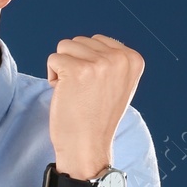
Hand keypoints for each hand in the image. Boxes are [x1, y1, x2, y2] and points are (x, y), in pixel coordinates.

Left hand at [45, 34, 143, 175]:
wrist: (88, 146)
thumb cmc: (97, 118)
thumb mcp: (118, 84)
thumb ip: (112, 61)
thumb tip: (92, 42)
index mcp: (133, 59)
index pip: (97, 40)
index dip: (88, 63)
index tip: (96, 87)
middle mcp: (120, 58)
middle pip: (80, 41)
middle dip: (75, 63)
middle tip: (84, 92)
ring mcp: (99, 63)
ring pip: (65, 46)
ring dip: (63, 68)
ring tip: (75, 92)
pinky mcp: (77, 70)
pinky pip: (53, 59)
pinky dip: (52, 77)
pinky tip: (65, 94)